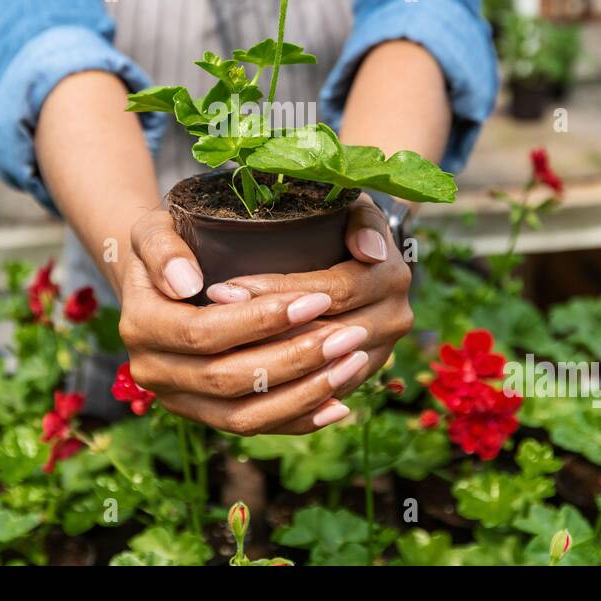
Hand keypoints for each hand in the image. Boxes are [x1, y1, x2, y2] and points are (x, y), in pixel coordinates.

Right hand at [118, 206, 393, 434]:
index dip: (262, 320)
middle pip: (229, 380)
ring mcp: (179, 400)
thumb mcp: (155, 228)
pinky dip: (298, 420)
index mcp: (140, 325)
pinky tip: (340, 403)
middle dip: (296, 359)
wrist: (161, 279)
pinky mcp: (204, 416)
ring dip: (305, 394)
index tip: (319, 297)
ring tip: (353, 361)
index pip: (204, 332)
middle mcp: (152, 372)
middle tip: (352, 333)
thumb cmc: (168, 243)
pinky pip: (254, 429)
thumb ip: (164, 246)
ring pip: (245, 416)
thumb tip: (188, 282)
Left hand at [204, 194, 412, 400]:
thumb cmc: (343, 218)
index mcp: (391, 276)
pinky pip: (318, 394)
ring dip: (264, 362)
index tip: (224, 287)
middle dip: (262, 329)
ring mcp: (379, 352)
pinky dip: (278, 388)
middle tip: (206, 322)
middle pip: (323, 335)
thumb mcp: (352, 205)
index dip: (277, 293)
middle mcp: (394, 318)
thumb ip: (361, 220)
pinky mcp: (359, 375)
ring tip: (211, 349)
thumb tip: (369, 250)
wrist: (361, 253)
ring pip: (317, 372)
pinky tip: (234, 377)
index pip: (331, 292)